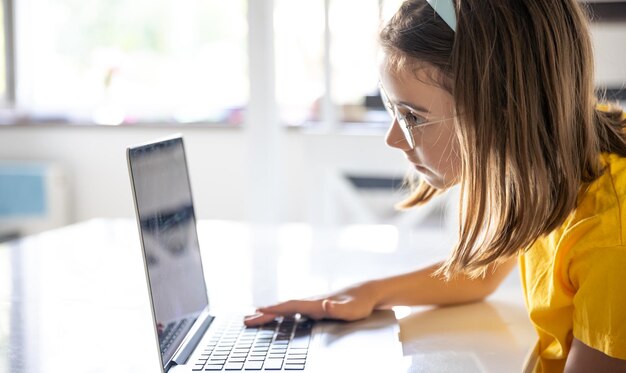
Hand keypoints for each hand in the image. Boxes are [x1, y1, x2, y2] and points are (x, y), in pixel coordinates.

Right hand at [243, 283, 378, 326]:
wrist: (368, 293)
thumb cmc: (360, 304)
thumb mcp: (352, 310)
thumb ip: (338, 308)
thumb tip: (325, 304)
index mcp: (315, 303)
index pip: (290, 306)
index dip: (274, 310)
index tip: (257, 311)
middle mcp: (311, 302)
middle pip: (283, 308)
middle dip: (264, 314)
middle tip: (245, 319)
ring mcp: (312, 304)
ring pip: (286, 309)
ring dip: (269, 314)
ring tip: (253, 318)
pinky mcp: (315, 308)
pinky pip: (292, 312)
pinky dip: (280, 314)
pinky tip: (276, 319)